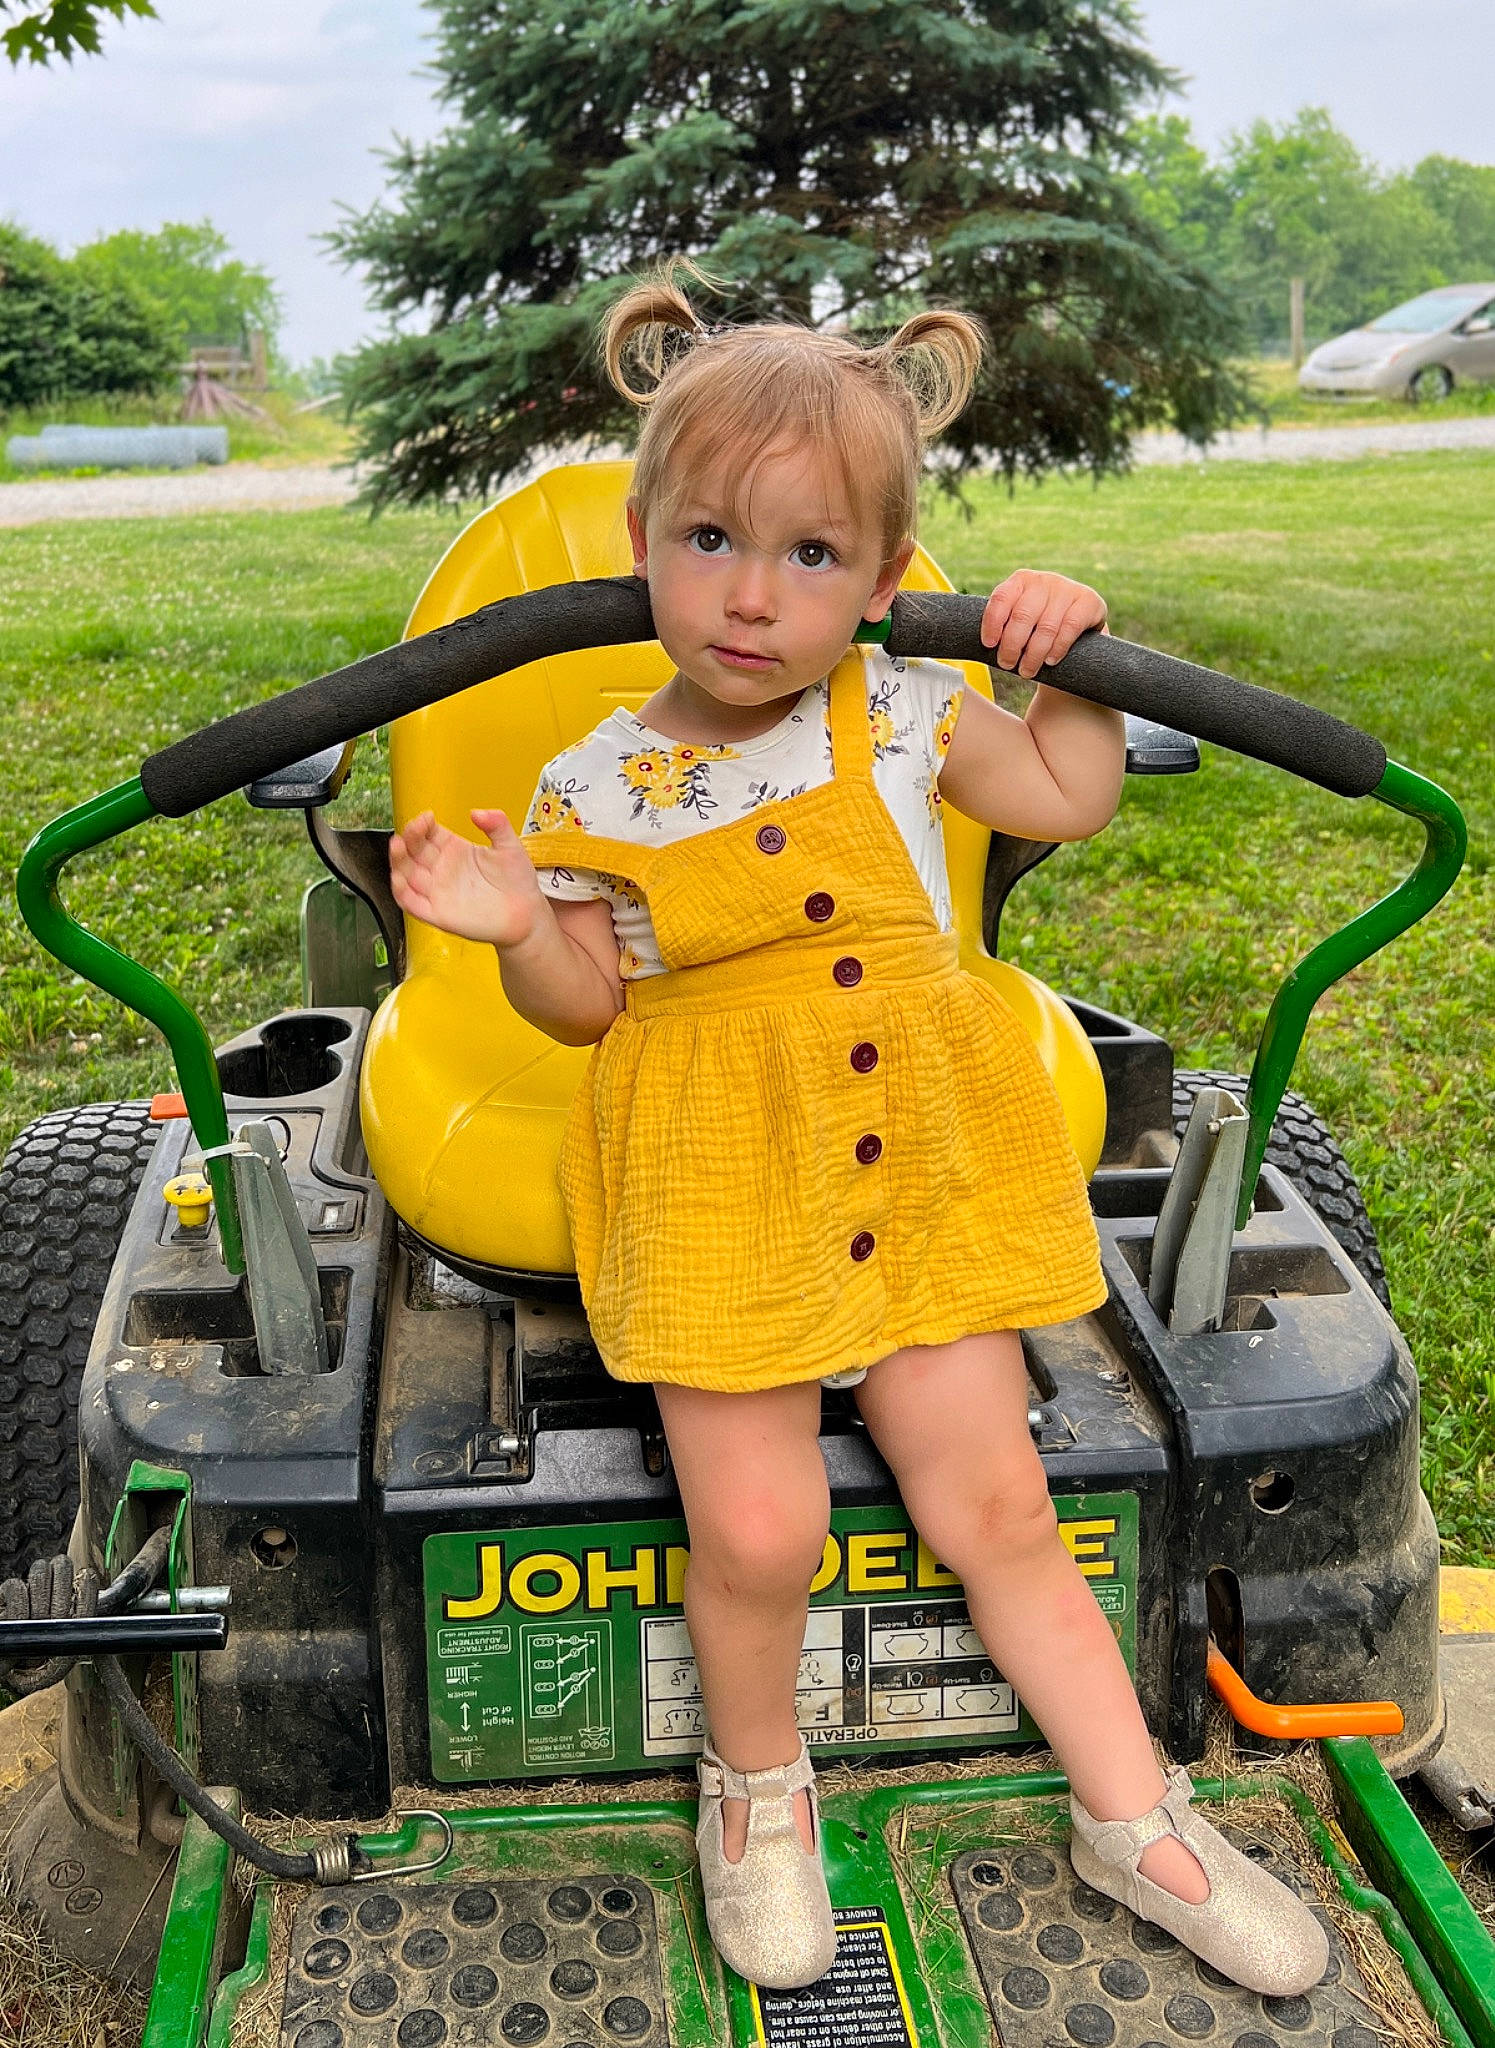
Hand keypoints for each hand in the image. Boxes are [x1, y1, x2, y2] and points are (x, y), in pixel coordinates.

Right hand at [389, 808, 546, 949]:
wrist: (526, 915)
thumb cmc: (517, 882)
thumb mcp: (510, 846)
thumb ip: (497, 825)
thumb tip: (477, 812)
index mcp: (454, 850)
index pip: (428, 834)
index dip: (422, 825)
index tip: (427, 817)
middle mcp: (442, 869)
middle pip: (413, 851)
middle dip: (408, 838)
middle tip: (413, 829)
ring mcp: (437, 891)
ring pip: (407, 874)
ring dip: (398, 860)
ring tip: (397, 845)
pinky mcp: (437, 913)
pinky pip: (411, 903)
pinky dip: (400, 891)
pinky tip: (399, 878)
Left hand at [980, 570, 1107, 680]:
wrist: (1079, 630)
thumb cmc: (1038, 629)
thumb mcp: (1018, 622)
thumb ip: (1002, 625)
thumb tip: (976, 645)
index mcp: (1020, 581)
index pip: (1001, 598)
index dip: (992, 623)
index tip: (988, 645)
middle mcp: (1043, 580)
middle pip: (1022, 615)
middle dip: (1012, 645)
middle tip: (1007, 664)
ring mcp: (1066, 588)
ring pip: (1045, 626)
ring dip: (1033, 654)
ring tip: (1027, 671)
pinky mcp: (1088, 601)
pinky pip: (1069, 627)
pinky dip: (1057, 648)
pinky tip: (1050, 660)